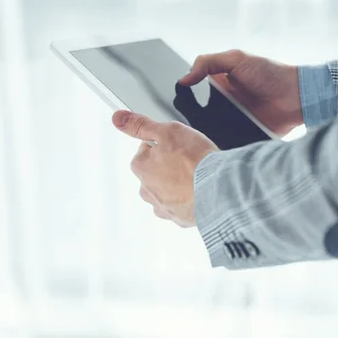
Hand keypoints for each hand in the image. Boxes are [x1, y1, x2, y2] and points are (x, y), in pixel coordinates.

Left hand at [112, 110, 218, 226]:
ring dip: (178, 184)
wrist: (219, 190)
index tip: (178, 145)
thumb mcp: (168, 131)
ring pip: (167, 190)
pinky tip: (199, 192)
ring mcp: (162, 207)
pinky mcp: (179, 219)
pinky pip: (180, 206)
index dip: (165, 143)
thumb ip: (140, 125)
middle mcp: (146, 191)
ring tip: (196, 177)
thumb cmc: (195, 161)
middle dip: (170, 165)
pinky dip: (188, 199)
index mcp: (140, 167)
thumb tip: (118, 118)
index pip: (147, 148)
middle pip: (156, 171)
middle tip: (189, 160)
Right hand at [178, 49, 300, 136]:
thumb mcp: (236, 59)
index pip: (194, 90)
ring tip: (192, 136)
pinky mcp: (240, 135)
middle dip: (188, 117)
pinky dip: (218, 141)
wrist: (297, 98)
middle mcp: (222, 102)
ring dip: (202, 131)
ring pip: (208, 129)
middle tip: (178, 122)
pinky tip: (211, 143)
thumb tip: (183, 78)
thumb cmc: (271, 74)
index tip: (171, 98)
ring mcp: (230, 120)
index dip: (183, 94)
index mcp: (219, 83)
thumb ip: (208, 62)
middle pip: (197, 112)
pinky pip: (224, 140)